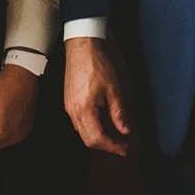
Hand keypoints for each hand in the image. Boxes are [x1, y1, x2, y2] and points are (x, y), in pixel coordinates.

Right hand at [63, 36, 131, 155]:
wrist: (82, 46)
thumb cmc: (98, 64)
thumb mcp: (114, 89)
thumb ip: (119, 113)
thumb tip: (125, 131)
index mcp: (84, 110)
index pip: (97, 138)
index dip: (112, 146)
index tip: (125, 148)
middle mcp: (73, 112)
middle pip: (88, 139)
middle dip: (106, 146)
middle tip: (122, 146)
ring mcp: (69, 106)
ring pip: (82, 132)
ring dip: (98, 138)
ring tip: (115, 136)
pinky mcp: (69, 100)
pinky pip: (79, 122)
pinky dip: (92, 128)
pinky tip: (103, 123)